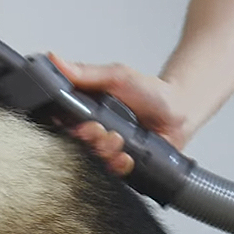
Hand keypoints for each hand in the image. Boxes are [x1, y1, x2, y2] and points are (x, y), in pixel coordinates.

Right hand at [47, 55, 189, 175]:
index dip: (64, 126)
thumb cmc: (149, 91)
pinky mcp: (117, 165)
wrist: (178, 113)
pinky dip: (117, 166)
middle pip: (72, 144)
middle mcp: (89, 130)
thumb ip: (85, 72)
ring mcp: (103, 149)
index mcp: (82, 109)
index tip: (80, 123)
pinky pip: (108, 174)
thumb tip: (55, 59)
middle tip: (100, 130)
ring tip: (118, 141)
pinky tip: (126, 157)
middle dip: (87, 139)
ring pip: (89, 161)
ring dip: (103, 152)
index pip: (58, 122)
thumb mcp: (116, 75)